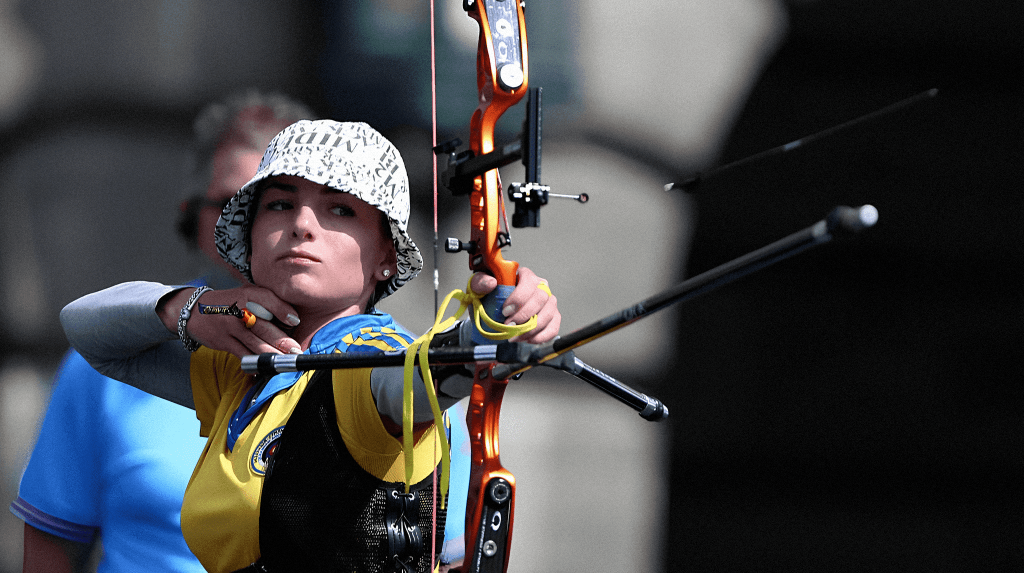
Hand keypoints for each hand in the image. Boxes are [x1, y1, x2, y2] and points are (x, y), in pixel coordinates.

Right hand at [158, 285, 301, 356]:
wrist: (195, 310)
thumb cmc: (231, 303)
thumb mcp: (249, 294)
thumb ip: (269, 302)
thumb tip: (293, 320)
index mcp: (249, 294)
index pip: (269, 300)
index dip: (284, 312)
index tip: (296, 322)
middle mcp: (240, 310)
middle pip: (264, 327)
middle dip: (283, 341)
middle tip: (296, 350)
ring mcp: (230, 327)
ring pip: (256, 344)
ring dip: (273, 355)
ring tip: (286, 361)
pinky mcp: (224, 342)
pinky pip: (243, 354)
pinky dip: (255, 363)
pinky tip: (265, 368)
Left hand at [470, 266, 559, 343]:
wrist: (491, 316)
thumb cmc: (488, 299)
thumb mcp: (478, 289)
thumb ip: (480, 282)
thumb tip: (491, 283)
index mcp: (524, 275)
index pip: (529, 282)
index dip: (519, 298)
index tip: (505, 311)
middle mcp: (540, 287)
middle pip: (542, 298)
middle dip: (525, 315)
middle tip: (509, 325)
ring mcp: (548, 302)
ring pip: (549, 313)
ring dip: (531, 328)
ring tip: (515, 335)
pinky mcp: (552, 318)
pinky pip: (553, 328)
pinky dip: (540, 337)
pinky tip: (526, 339)